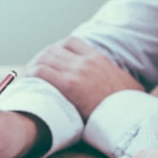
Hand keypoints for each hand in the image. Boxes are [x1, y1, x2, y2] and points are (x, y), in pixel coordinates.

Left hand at [24, 37, 143, 119]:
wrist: (129, 114)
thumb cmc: (128, 106)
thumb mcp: (124, 83)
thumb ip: (111, 78)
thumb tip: (114, 85)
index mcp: (98, 58)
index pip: (70, 42)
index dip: (55, 49)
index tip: (50, 59)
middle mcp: (86, 61)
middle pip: (53, 49)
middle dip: (40, 58)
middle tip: (33, 70)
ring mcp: (77, 71)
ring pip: (45, 58)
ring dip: (33, 65)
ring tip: (28, 77)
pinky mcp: (69, 85)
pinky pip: (41, 72)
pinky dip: (31, 75)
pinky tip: (27, 82)